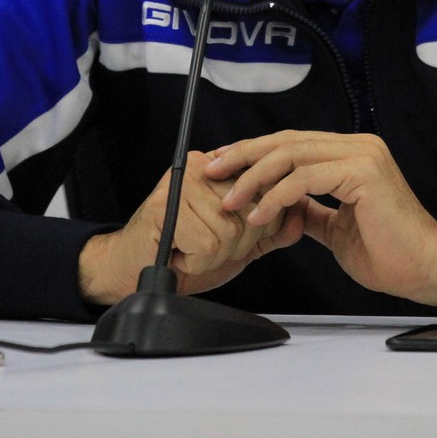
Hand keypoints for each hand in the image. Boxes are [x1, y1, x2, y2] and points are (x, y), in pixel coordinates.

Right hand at [78, 150, 304, 304]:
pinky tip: (179, 254)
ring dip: (213, 255)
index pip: (267, 193)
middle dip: (235, 244)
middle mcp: (203, 167)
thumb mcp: (237, 241)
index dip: (256, 227)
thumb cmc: (182, 253)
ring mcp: (183, 181)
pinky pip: (208, 243)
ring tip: (190, 250)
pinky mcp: (167, 204)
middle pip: (252, 212)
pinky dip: (196, 260)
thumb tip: (301, 212)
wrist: (135, 271)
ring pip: (230, 229)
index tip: (227, 237)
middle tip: (204, 247)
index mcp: (221, 169)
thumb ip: (271, 229)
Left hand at [204, 131, 436, 306]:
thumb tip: (284, 205)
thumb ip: (312, 210)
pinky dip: (276, 196)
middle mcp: (358, 146)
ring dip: (254, 178)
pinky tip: (259, 214)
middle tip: (212, 171)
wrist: (425, 269)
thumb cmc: (389, 252)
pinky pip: (306, 178)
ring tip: (231, 200)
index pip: (293, 143)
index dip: (254, 152)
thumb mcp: (337, 228)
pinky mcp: (363, 172)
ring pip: (292, 154)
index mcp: (352, 154)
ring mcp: (362, 156)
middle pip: (287, 141)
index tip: (222, 166)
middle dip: (244, 156)